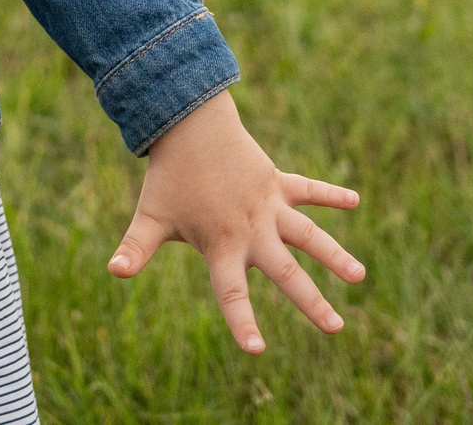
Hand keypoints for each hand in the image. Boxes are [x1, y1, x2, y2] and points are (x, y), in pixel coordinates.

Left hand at [107, 91, 362, 353]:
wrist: (188, 123)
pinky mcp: (277, 181)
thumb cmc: (168, 176)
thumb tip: (113, 272)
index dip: (242, 321)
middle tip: (337, 328)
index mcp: (221, 244)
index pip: (231, 293)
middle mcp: (251, 228)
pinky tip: (354, 200)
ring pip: (308, 234)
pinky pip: (308, 189)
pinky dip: (330, 193)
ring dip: (334, 254)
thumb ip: (136, 247)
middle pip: (286, 272)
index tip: (257, 350)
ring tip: (359, 275)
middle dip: (312, 301)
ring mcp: (268, 204)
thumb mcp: (150, 216)